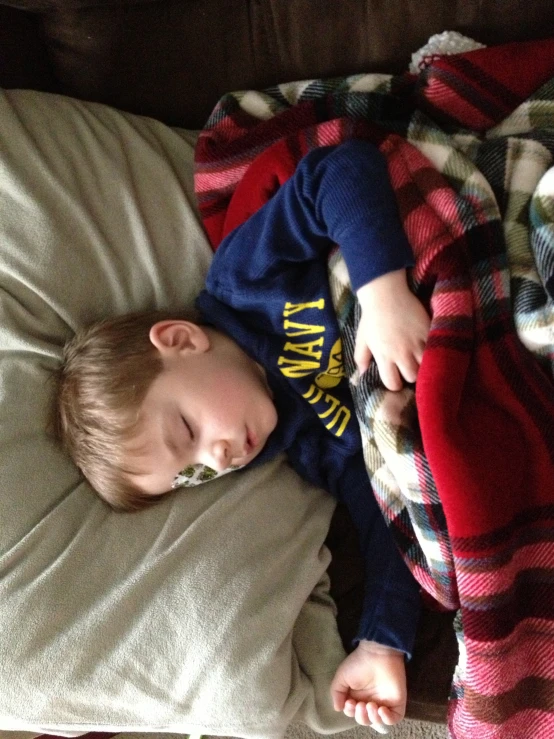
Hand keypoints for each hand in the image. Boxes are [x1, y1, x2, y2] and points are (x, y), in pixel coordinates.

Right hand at [330, 640, 406, 729]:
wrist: (377, 653)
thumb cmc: (358, 663)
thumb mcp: (342, 676)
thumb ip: (336, 692)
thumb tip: (337, 708)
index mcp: (358, 697)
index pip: (354, 713)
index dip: (351, 711)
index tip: (350, 702)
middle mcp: (371, 701)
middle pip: (366, 720)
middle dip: (361, 716)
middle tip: (360, 705)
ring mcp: (385, 702)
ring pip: (379, 721)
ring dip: (372, 718)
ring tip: (370, 705)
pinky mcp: (397, 702)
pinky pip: (394, 718)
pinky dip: (387, 719)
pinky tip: (381, 710)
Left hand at [355, 269, 429, 390]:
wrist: (386, 293)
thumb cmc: (371, 318)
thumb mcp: (362, 339)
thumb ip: (361, 359)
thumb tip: (362, 375)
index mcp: (384, 356)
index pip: (393, 383)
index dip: (395, 383)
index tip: (396, 377)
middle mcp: (401, 352)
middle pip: (412, 376)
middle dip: (410, 375)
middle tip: (408, 367)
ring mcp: (417, 342)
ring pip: (426, 365)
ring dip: (423, 364)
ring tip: (419, 359)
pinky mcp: (427, 331)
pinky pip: (435, 348)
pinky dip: (432, 351)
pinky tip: (428, 348)